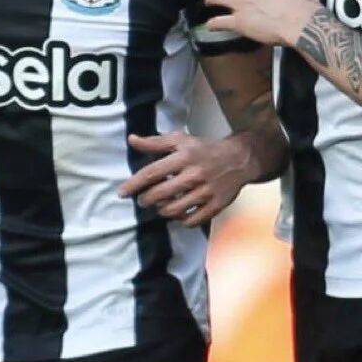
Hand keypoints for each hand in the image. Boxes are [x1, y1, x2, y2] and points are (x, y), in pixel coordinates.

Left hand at [119, 132, 252, 227]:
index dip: (134, 184)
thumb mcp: (181, 140)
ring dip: (161, 210)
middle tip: (143, 200)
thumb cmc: (205, 149)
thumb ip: (155, 142)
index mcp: (183, 157)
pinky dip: (181, 220)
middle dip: (146, 200)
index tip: (122, 192)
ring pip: (174, 210)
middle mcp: (194, 175)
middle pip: (160, 194)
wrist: (238, 159)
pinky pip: (192, 221)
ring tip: (160, 206)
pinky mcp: (215, 205)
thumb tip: (131, 140)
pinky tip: (178, 214)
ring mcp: (206, 192)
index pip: (152, 173)